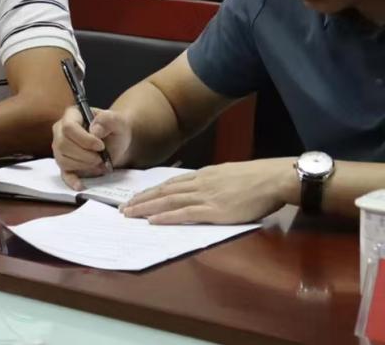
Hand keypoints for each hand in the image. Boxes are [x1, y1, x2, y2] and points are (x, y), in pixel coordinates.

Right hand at [52, 105, 131, 189]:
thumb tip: (94, 131)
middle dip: (85, 155)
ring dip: (83, 165)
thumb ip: (107, 120)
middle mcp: (60, 131)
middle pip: (63, 145)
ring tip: (98, 163)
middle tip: (101, 157)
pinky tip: (81, 185)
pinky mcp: (65, 164)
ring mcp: (60, 148)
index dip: (84, 139)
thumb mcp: (117, 121)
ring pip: (63, 160)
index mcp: (72, 116)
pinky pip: (63, 174)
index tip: (101, 146)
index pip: (68, 127)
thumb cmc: (114, 129)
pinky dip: (71, 181)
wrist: (117, 141)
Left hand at [121, 158, 297, 224]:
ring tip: (129, 214)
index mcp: (203, 175)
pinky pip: (185, 214)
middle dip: (141, 199)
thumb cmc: (257, 178)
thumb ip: (212, 182)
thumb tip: (200, 189)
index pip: (170, 183)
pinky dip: (166, 217)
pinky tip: (152, 221)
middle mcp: (199, 183)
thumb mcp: (228, 175)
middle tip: (123, 208)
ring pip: (168, 201)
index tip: (136, 197)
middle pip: (163, 191)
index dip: (151, 191)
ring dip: (146, 207)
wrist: (273, 178)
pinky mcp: (215, 210)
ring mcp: (206, 196)